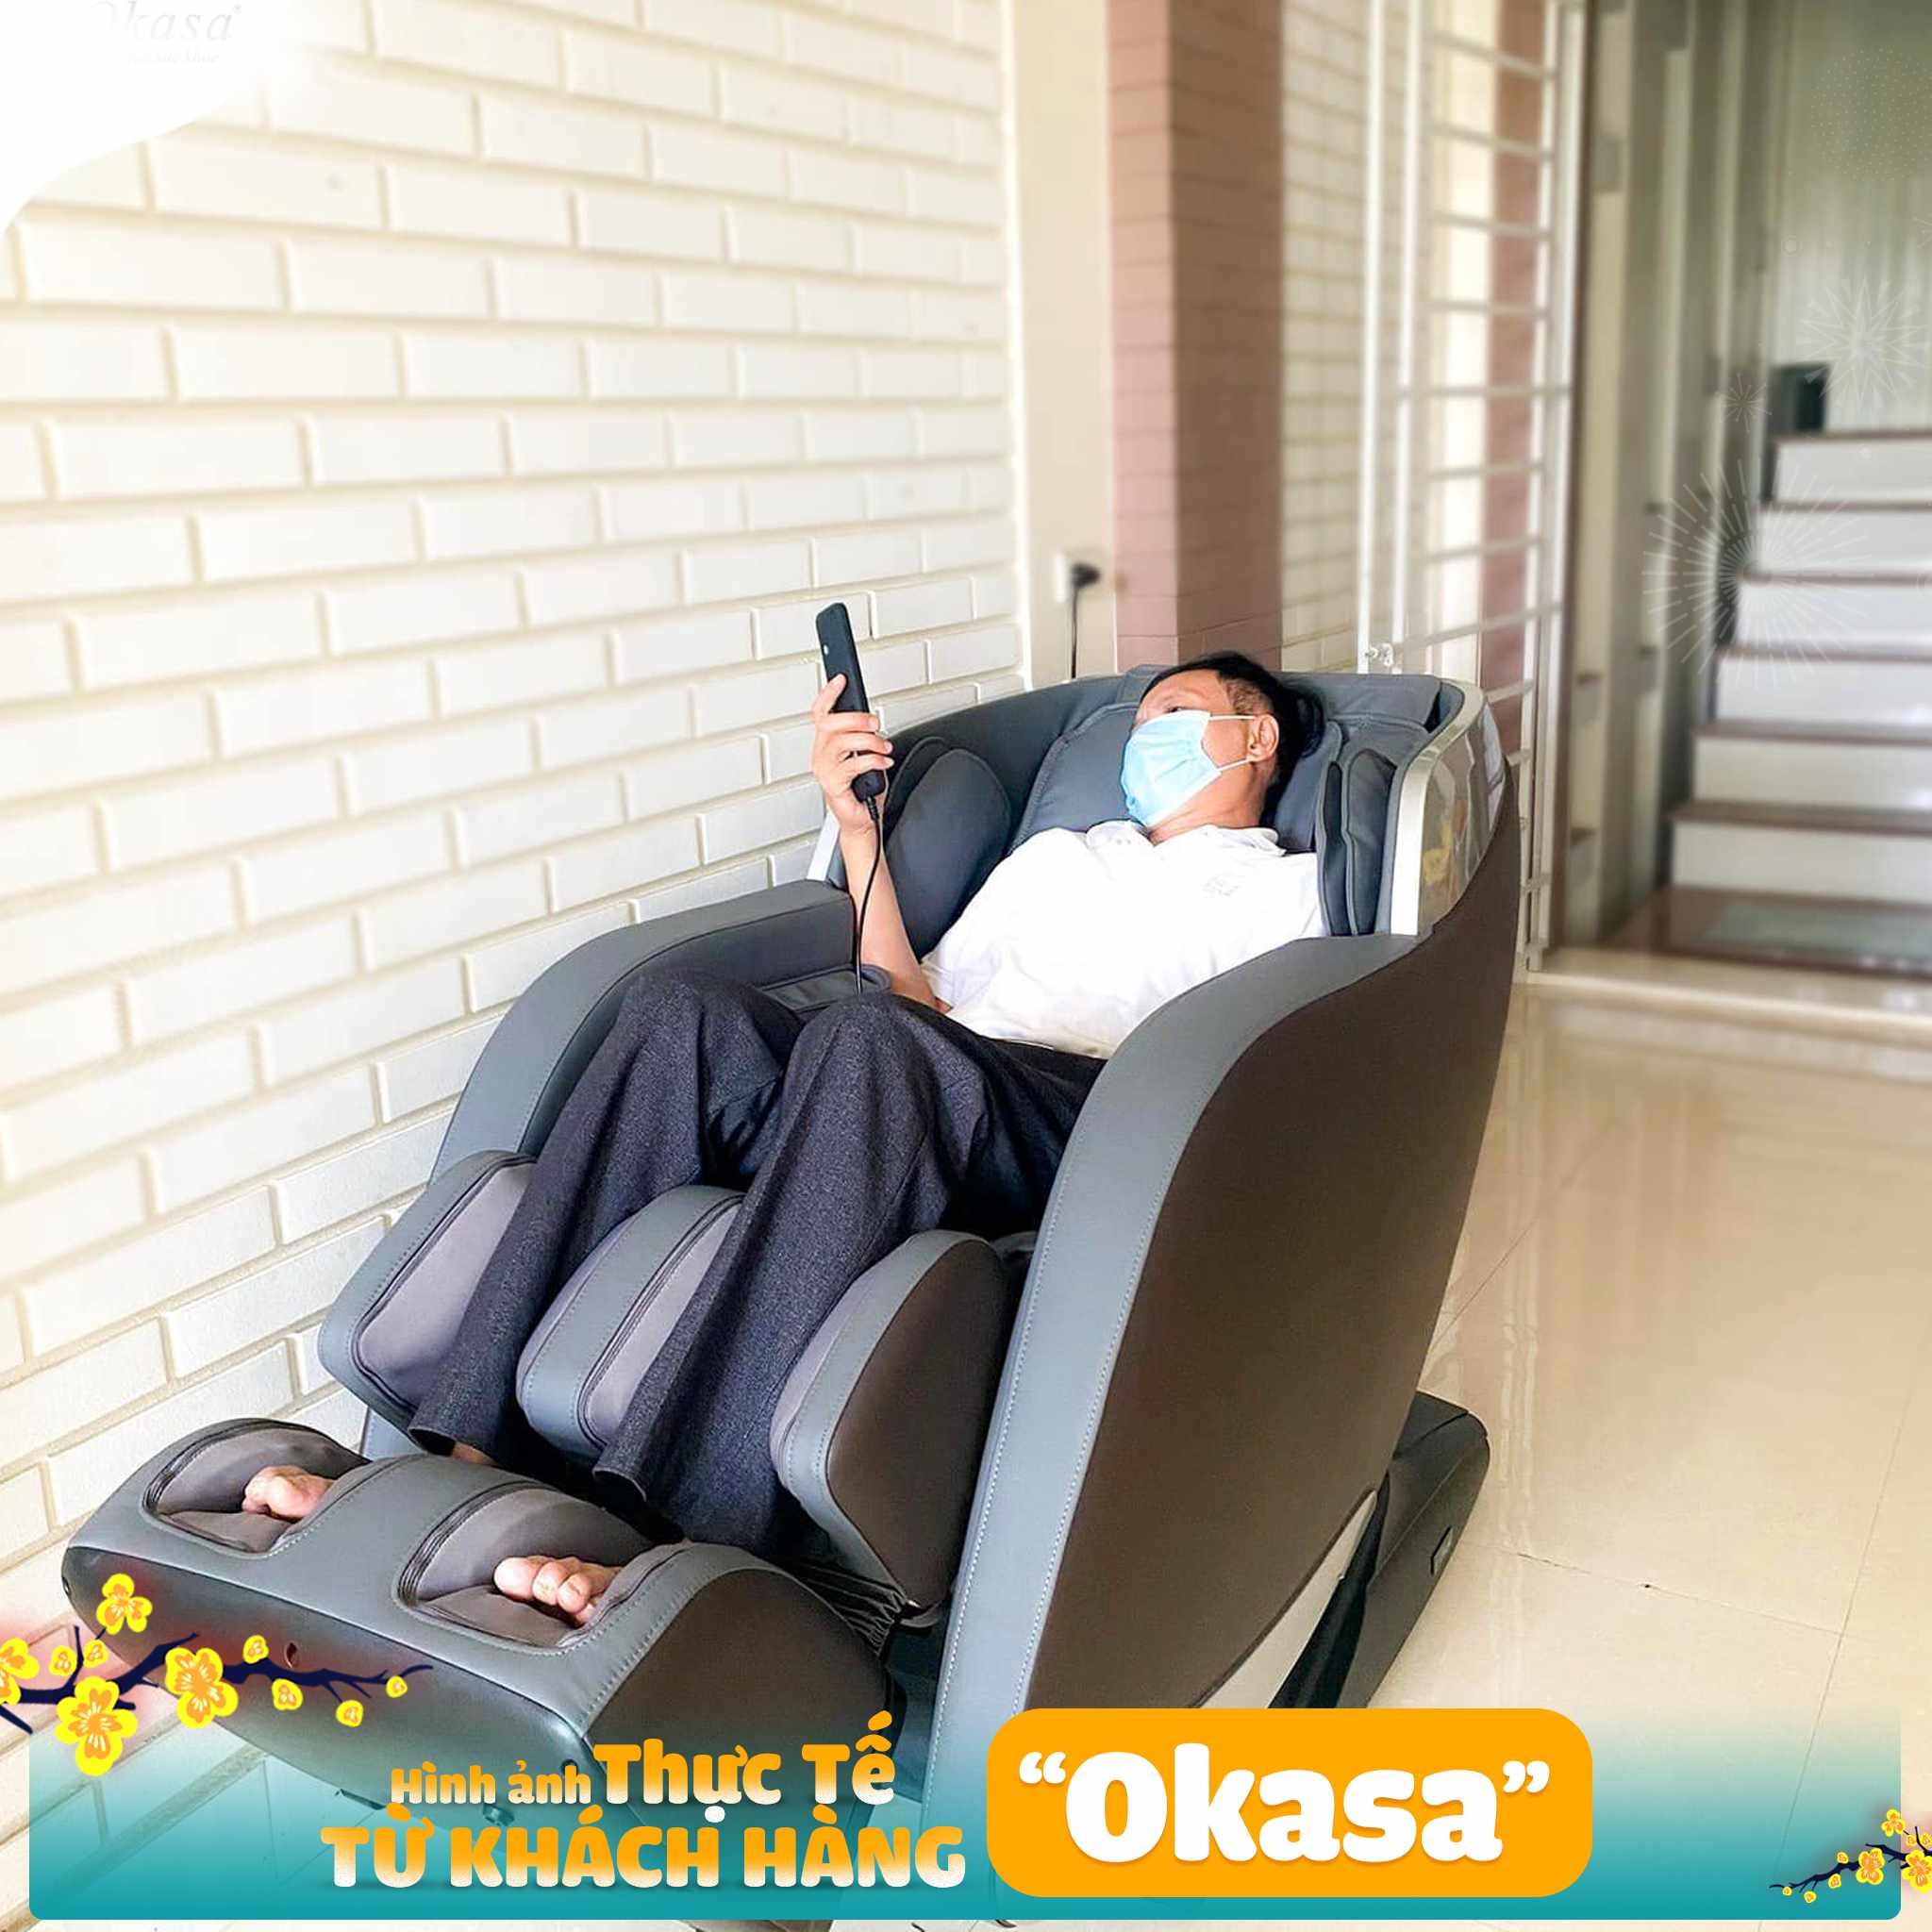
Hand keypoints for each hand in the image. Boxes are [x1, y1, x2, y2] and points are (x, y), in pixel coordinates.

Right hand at [810, 674, 892, 832]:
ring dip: (869, 740)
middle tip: (875, 723)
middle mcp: (821, 755)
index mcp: (825, 745)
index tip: (841, 679)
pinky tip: (883, 761)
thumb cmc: (863, 790)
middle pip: (830, 723)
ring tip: (884, 747)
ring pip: (842, 741)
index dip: (829, 694)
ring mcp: (825, 770)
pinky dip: (874, 760)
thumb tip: (870, 719)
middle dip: (856, 718)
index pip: (821, 714)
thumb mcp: (863, 756)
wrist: (864, 820)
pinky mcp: (833, 784)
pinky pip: (854, 763)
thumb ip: (862, 737)